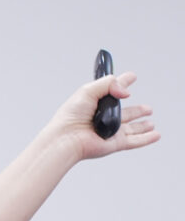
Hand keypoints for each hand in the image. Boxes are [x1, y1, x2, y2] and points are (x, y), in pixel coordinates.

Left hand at [44, 72, 159, 162]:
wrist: (65, 139)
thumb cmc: (70, 117)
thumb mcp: (88, 90)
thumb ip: (109, 83)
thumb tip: (126, 92)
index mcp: (95, 104)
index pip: (112, 92)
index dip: (122, 83)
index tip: (131, 77)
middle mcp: (103, 118)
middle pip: (125, 114)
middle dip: (137, 111)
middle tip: (147, 108)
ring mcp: (110, 131)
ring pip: (131, 128)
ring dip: (142, 126)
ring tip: (150, 122)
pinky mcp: (114, 143)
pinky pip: (134, 141)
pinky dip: (146, 139)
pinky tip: (155, 135)